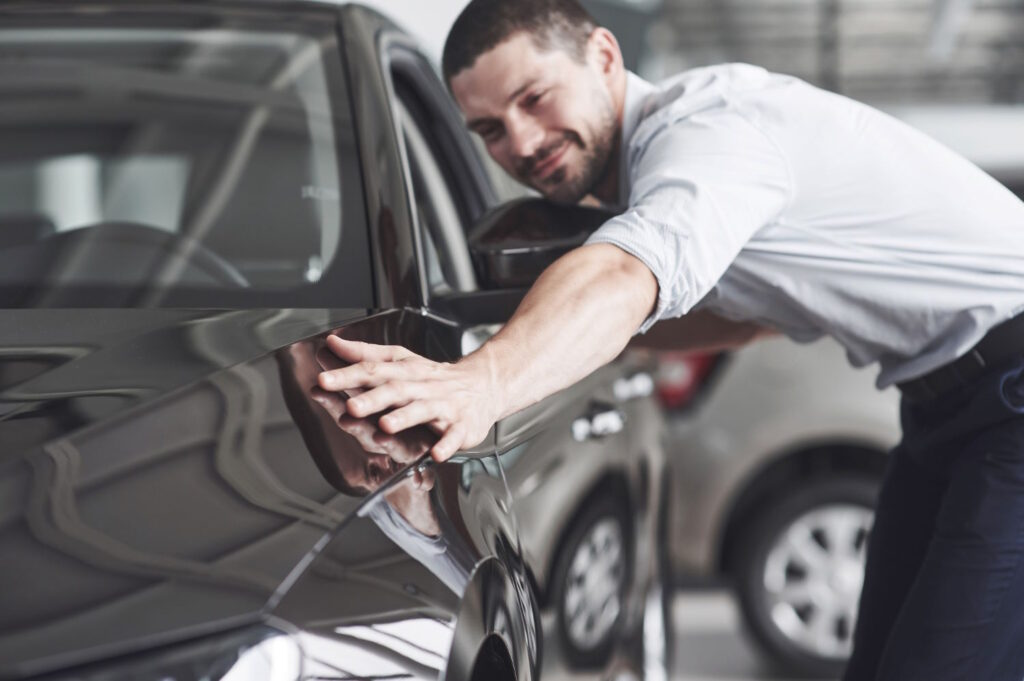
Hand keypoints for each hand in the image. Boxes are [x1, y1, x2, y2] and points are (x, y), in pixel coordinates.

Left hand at [317, 335, 501, 460]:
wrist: (484, 384)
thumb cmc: (435, 377)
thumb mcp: (401, 360)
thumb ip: (366, 354)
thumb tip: (333, 343)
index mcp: (405, 371)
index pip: (374, 370)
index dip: (348, 375)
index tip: (324, 381)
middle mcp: (422, 386)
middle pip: (396, 390)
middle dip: (373, 399)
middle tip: (351, 406)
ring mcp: (443, 406)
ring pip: (423, 410)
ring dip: (405, 418)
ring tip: (386, 426)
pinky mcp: (462, 426)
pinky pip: (454, 436)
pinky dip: (446, 445)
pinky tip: (436, 454)